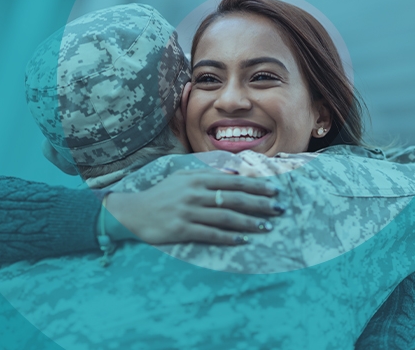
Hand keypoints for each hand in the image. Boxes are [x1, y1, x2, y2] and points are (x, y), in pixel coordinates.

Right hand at [103, 168, 282, 245]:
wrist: (134, 212)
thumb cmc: (161, 194)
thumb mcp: (182, 177)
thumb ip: (207, 173)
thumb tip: (235, 172)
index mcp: (197, 179)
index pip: (233, 181)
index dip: (255, 185)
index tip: (274, 190)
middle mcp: (195, 194)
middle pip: (234, 198)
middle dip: (260, 203)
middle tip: (279, 208)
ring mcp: (189, 212)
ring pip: (225, 217)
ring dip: (249, 222)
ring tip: (267, 226)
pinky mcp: (182, 230)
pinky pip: (210, 234)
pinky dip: (228, 238)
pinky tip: (243, 241)